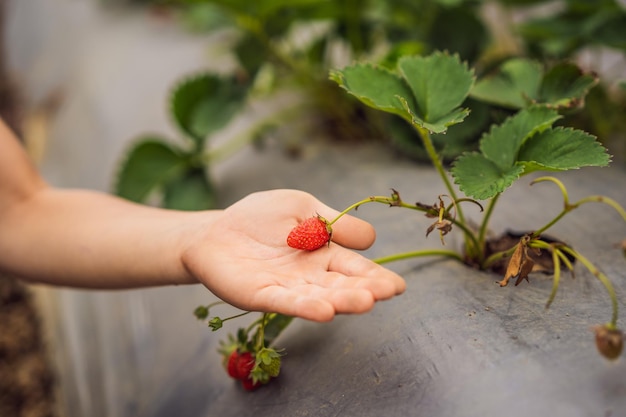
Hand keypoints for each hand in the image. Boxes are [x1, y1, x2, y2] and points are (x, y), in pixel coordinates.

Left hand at [182, 189, 405, 321]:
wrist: (215, 231)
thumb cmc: (260, 218)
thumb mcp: (302, 207)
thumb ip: (334, 222)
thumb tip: (371, 238)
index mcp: (325, 254)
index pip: (356, 268)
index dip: (376, 277)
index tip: (397, 286)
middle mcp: (310, 276)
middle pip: (341, 286)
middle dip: (363, 290)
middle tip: (384, 293)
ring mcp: (286, 288)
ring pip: (318, 296)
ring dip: (340, 301)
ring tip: (362, 303)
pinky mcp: (260, 295)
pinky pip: (284, 301)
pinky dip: (304, 306)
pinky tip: (324, 312)